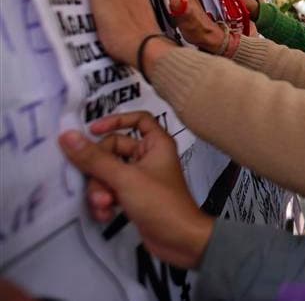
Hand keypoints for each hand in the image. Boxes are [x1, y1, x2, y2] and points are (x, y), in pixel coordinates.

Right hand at [59, 112, 213, 268]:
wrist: (180, 240)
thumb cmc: (160, 203)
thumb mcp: (125, 179)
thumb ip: (95, 159)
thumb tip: (67, 136)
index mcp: (157, 144)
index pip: (138, 119)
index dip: (116, 120)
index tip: (92, 130)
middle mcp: (150, 157)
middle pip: (113, 150)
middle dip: (99, 171)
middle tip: (97, 186)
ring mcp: (141, 177)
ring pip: (109, 173)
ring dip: (100, 190)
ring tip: (103, 205)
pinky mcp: (134, 197)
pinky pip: (112, 191)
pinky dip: (105, 202)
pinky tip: (105, 215)